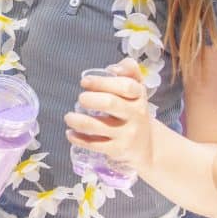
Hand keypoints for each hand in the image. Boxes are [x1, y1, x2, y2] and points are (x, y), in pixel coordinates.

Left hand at [64, 59, 152, 174]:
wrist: (147, 147)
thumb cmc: (134, 112)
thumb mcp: (137, 91)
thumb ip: (129, 72)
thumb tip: (113, 67)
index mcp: (138, 96)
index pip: (125, 86)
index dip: (103, 82)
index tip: (84, 82)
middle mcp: (135, 114)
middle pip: (110, 103)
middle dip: (91, 99)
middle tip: (80, 99)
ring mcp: (127, 134)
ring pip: (97, 126)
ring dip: (78, 121)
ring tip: (68, 117)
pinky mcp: (117, 150)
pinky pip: (94, 145)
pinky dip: (78, 139)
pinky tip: (70, 134)